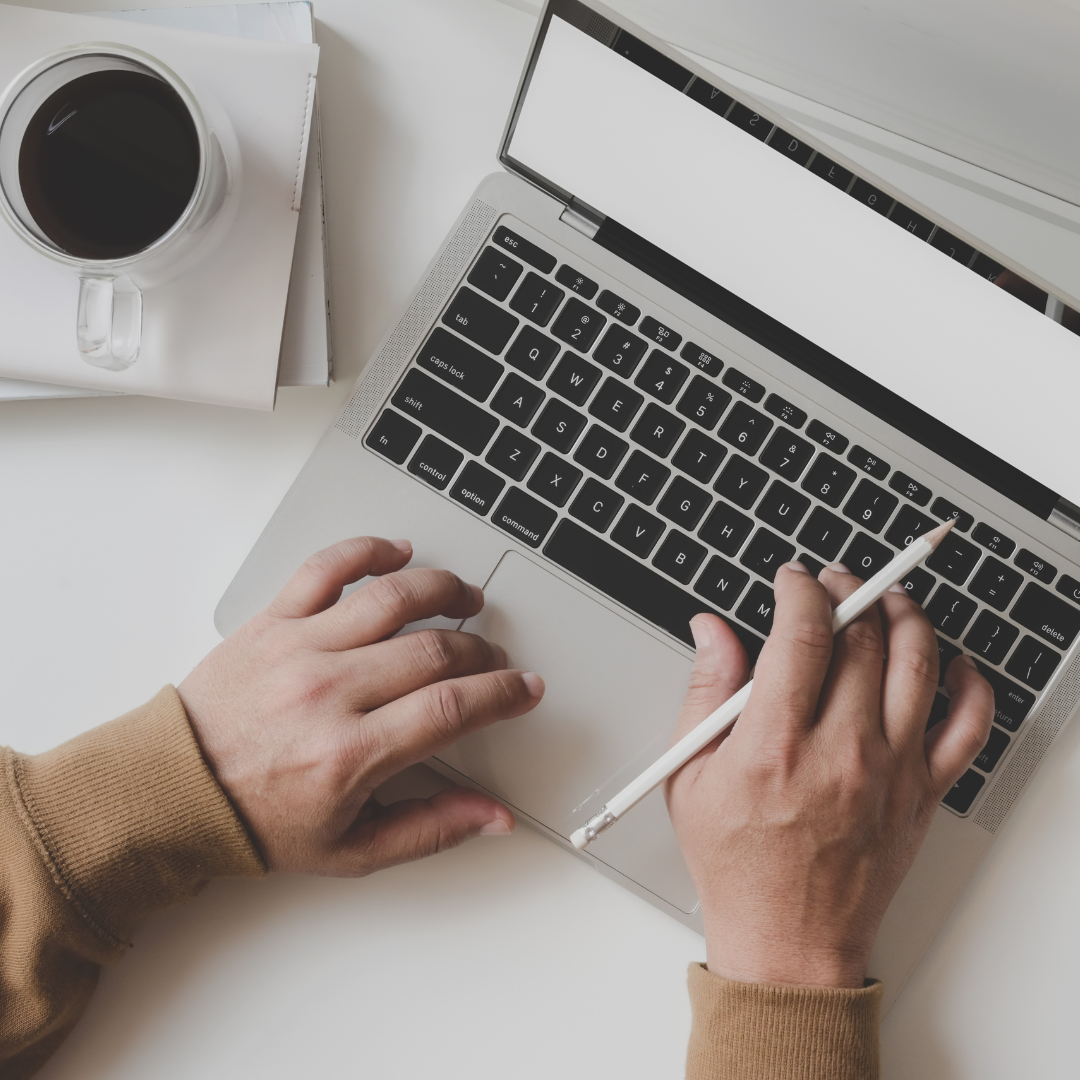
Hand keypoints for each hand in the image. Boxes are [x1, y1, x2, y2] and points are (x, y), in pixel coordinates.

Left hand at [177, 537, 542, 874]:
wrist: (175, 790)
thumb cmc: (258, 819)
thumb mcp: (352, 849)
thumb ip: (431, 829)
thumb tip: (493, 817)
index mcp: (349, 754)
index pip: (451, 708)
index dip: (503, 693)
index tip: (524, 688)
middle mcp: (327, 692)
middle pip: (434, 649)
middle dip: (481, 651)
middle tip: (492, 660)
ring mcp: (299, 648)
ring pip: (392, 597)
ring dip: (444, 590)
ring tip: (465, 598)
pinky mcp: (273, 620)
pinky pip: (328, 567)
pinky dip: (369, 550)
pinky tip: (398, 553)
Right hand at [666, 561, 993, 988]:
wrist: (788, 943)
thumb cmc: (737, 865)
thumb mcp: (690, 776)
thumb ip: (704, 692)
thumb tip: (711, 630)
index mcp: (775, 745)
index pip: (804, 633)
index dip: (800, 590)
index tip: (792, 580)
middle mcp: (841, 752)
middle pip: (863, 638)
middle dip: (848, 590)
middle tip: (833, 583)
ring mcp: (890, 772)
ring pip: (917, 664)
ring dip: (904, 615)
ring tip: (886, 599)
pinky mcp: (922, 794)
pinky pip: (968, 726)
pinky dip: (969, 684)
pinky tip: (949, 663)